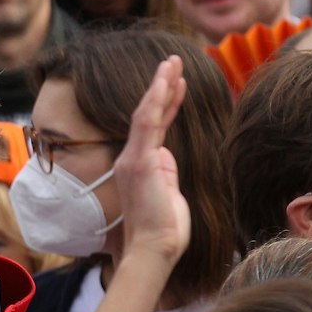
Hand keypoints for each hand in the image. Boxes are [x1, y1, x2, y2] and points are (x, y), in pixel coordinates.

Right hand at [112, 55, 190, 266]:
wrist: (153, 249)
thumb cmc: (164, 230)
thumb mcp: (169, 194)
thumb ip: (167, 172)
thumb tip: (167, 156)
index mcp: (141, 165)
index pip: (155, 127)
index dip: (167, 104)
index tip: (179, 85)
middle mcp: (132, 157)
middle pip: (149, 114)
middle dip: (162, 86)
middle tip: (173, 62)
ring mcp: (133, 158)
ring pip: (147, 112)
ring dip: (160, 85)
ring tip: (172, 62)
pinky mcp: (139, 161)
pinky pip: (147, 123)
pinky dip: (156, 100)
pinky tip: (165, 81)